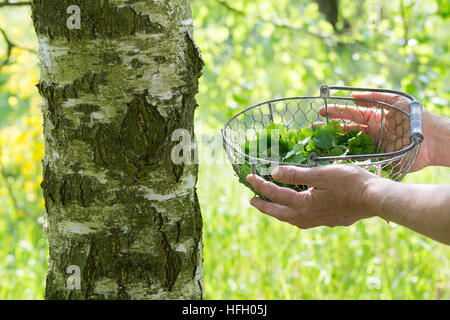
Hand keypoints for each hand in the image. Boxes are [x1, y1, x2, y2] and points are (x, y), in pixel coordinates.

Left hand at [246, 165, 380, 228]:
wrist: (376, 198)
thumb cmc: (350, 182)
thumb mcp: (320, 173)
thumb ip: (296, 174)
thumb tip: (274, 173)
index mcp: (304, 205)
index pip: (276, 194)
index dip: (261, 185)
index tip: (249, 178)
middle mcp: (309, 217)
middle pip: (279, 213)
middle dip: (264, 206)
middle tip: (252, 200)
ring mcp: (320, 221)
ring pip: (292, 219)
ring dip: (278, 212)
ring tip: (271, 206)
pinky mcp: (329, 221)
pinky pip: (304, 220)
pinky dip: (294, 214)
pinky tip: (298, 210)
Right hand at [318, 91, 438, 171]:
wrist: (432, 138)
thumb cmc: (414, 118)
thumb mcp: (395, 100)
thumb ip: (374, 97)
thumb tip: (352, 97)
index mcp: (373, 118)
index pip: (350, 115)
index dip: (336, 112)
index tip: (321, 112)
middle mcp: (371, 132)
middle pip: (346, 130)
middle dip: (330, 128)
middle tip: (313, 128)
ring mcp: (373, 146)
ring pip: (350, 145)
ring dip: (334, 144)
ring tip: (319, 142)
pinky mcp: (378, 159)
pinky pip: (360, 158)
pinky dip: (348, 158)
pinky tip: (335, 157)